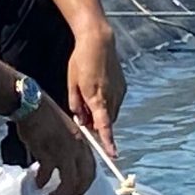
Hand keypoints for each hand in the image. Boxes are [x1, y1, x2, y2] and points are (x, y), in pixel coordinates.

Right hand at [13, 91, 95, 194]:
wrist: (32, 106)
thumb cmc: (45, 116)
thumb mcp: (66, 131)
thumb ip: (70, 147)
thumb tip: (67, 164)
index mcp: (82, 143)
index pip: (92, 169)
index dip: (85, 183)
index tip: (77, 189)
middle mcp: (77, 149)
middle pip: (84, 179)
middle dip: (75, 192)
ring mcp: (63, 152)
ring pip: (69, 182)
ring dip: (61, 193)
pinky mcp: (47, 153)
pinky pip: (48, 175)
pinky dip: (42, 182)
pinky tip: (38, 184)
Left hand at [66, 25, 124, 160]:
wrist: (99, 41)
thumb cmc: (81, 60)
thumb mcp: (72, 83)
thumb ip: (76, 105)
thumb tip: (81, 120)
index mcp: (97, 97)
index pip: (104, 126)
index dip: (108, 141)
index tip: (113, 154)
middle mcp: (111, 97)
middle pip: (106, 121)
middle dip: (96, 123)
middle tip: (83, 114)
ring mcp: (119, 91)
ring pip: (110, 112)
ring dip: (101, 112)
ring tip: (88, 95)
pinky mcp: (122, 86)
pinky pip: (115, 102)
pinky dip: (106, 103)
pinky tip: (97, 89)